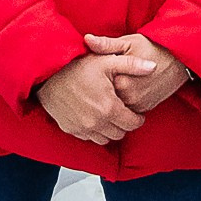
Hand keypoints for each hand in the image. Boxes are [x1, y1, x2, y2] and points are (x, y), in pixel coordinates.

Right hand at [36, 53, 153, 143]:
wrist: (47, 74)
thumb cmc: (76, 66)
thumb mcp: (107, 61)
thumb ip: (132, 65)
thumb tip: (153, 67)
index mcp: (109, 108)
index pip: (132, 124)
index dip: (137, 118)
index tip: (136, 112)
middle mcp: (96, 122)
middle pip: (120, 133)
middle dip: (124, 124)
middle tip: (123, 112)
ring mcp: (82, 128)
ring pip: (106, 139)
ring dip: (110, 129)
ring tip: (109, 114)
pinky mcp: (71, 129)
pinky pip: (89, 137)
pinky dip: (95, 130)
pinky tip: (94, 116)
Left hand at [84, 33, 191, 113]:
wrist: (179, 60)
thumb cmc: (152, 47)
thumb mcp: (129, 42)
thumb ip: (106, 44)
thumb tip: (87, 39)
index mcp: (121, 80)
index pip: (99, 83)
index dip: (98, 74)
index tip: (99, 67)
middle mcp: (129, 96)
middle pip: (106, 95)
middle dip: (104, 86)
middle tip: (108, 73)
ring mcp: (138, 104)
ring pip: (117, 103)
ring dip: (115, 94)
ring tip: (117, 79)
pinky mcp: (145, 108)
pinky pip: (128, 108)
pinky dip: (125, 99)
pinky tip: (127, 87)